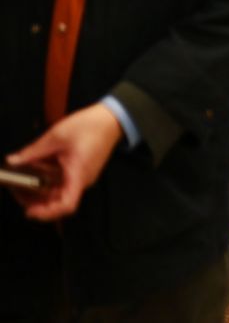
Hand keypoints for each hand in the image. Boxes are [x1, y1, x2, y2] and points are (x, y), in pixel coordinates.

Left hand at [6, 103, 122, 221]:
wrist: (111, 119)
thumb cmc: (93, 126)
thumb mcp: (57, 136)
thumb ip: (34, 150)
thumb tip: (14, 160)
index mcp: (79, 173)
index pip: (66, 205)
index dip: (47, 213)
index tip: (30, 211)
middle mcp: (82, 179)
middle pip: (59, 201)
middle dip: (36, 202)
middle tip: (18, 193)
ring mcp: (82, 176)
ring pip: (59, 192)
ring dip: (40, 191)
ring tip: (23, 182)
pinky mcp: (81, 171)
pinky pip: (63, 183)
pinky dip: (48, 181)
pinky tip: (37, 171)